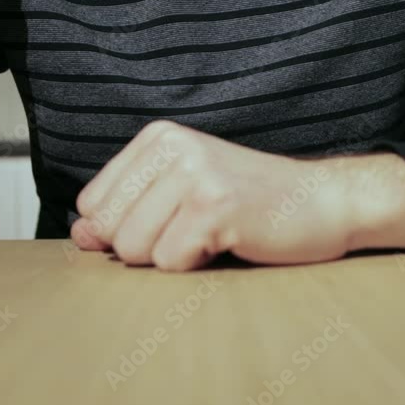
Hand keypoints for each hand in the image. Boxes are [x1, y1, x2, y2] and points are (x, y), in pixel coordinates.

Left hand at [72, 121, 404, 270]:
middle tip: (197, 228)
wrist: (324, 202)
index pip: (92, 203)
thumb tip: (79, 235)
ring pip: (134, 250)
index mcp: (158, 138)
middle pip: (109, 230)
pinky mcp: (216, 207)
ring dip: (173, 256)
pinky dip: (197, 266)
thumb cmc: (252, 204)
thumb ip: (126, 211)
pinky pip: (170, 263)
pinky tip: (228, 242)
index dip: (124, 228)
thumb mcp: (180, 196)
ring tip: (212, 233)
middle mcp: (172, 147)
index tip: (170, 219)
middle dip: (148, 246)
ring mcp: (194, 174)